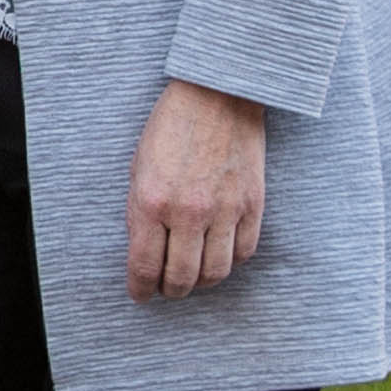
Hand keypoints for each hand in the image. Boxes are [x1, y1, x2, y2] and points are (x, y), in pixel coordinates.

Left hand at [126, 78, 268, 301]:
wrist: (217, 95)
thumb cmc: (170, 128)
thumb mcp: (138, 167)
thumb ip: (140, 212)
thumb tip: (144, 253)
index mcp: (150, 201)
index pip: (144, 266)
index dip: (140, 289)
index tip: (140, 295)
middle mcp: (187, 212)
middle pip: (182, 277)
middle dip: (170, 291)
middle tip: (165, 290)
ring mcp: (224, 210)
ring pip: (216, 272)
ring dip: (201, 283)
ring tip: (192, 278)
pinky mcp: (253, 205)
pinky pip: (244, 252)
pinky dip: (231, 262)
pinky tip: (219, 256)